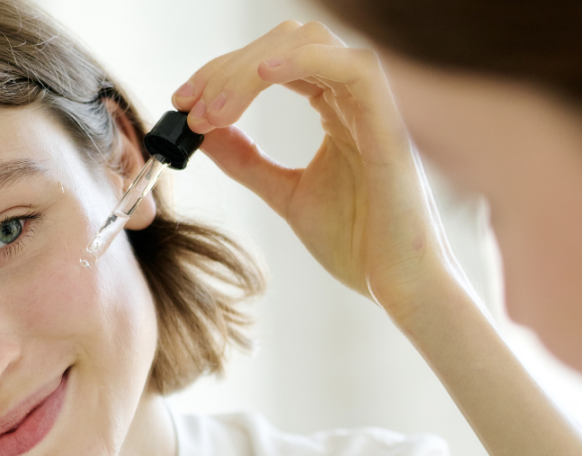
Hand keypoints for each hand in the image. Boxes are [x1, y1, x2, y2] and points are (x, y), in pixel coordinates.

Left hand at [173, 21, 461, 318]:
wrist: (398, 286)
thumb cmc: (358, 243)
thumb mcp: (286, 194)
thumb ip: (247, 161)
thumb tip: (205, 133)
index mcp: (335, 108)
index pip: (274, 63)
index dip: (223, 73)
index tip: (183, 102)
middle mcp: (355, 98)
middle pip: (285, 43)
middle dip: (227, 67)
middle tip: (189, 105)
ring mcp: (375, 106)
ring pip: (311, 44)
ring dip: (251, 68)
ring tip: (214, 111)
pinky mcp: (391, 124)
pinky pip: (353, 67)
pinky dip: (304, 59)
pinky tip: (262, 75)